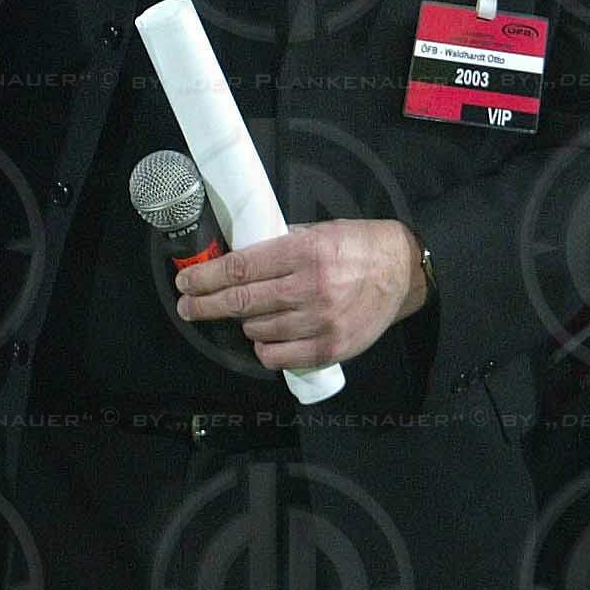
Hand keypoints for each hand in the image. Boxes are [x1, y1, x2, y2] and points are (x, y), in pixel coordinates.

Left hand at [176, 219, 424, 369]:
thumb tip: (236, 259)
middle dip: (206, 305)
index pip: (241, 268)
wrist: (403, 272)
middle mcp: (310, 287)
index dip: (207, 278)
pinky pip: (278, 357)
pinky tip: (265, 337)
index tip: (186, 282)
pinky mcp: (330, 348)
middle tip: (187, 306)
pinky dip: (264, 348)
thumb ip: (281, 246)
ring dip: (243, 323)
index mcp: (305, 251)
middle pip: (242, 302)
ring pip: (257, 330)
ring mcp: (320, 322)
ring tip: (245, 314)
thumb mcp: (319, 232)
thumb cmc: (358, 246)